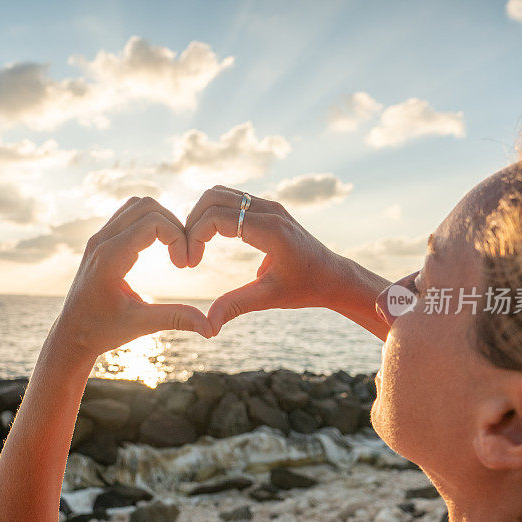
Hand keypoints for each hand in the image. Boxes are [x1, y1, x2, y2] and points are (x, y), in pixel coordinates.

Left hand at [52, 196, 211, 357]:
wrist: (70, 334)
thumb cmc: (101, 331)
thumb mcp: (141, 325)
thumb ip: (176, 319)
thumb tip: (212, 328)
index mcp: (110, 257)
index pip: (153, 222)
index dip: (178, 237)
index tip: (184, 265)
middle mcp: (101, 240)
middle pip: (147, 205)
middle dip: (173, 224)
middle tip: (182, 255)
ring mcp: (98, 237)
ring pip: (136, 205)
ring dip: (161, 219)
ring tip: (173, 248)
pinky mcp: (100, 240)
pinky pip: (128, 214)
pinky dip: (149, 222)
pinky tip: (159, 248)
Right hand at [185, 185, 340, 334]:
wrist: (334, 277)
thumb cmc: (307, 288)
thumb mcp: (269, 299)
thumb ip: (235, 306)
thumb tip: (207, 326)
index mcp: (270, 229)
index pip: (217, 217)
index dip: (194, 237)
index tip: (190, 265)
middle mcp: (269, 210)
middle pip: (213, 197)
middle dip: (192, 222)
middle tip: (187, 253)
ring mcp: (269, 206)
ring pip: (220, 194)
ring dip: (201, 216)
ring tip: (195, 246)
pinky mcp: (268, 209)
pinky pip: (232, 200)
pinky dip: (214, 214)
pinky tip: (210, 240)